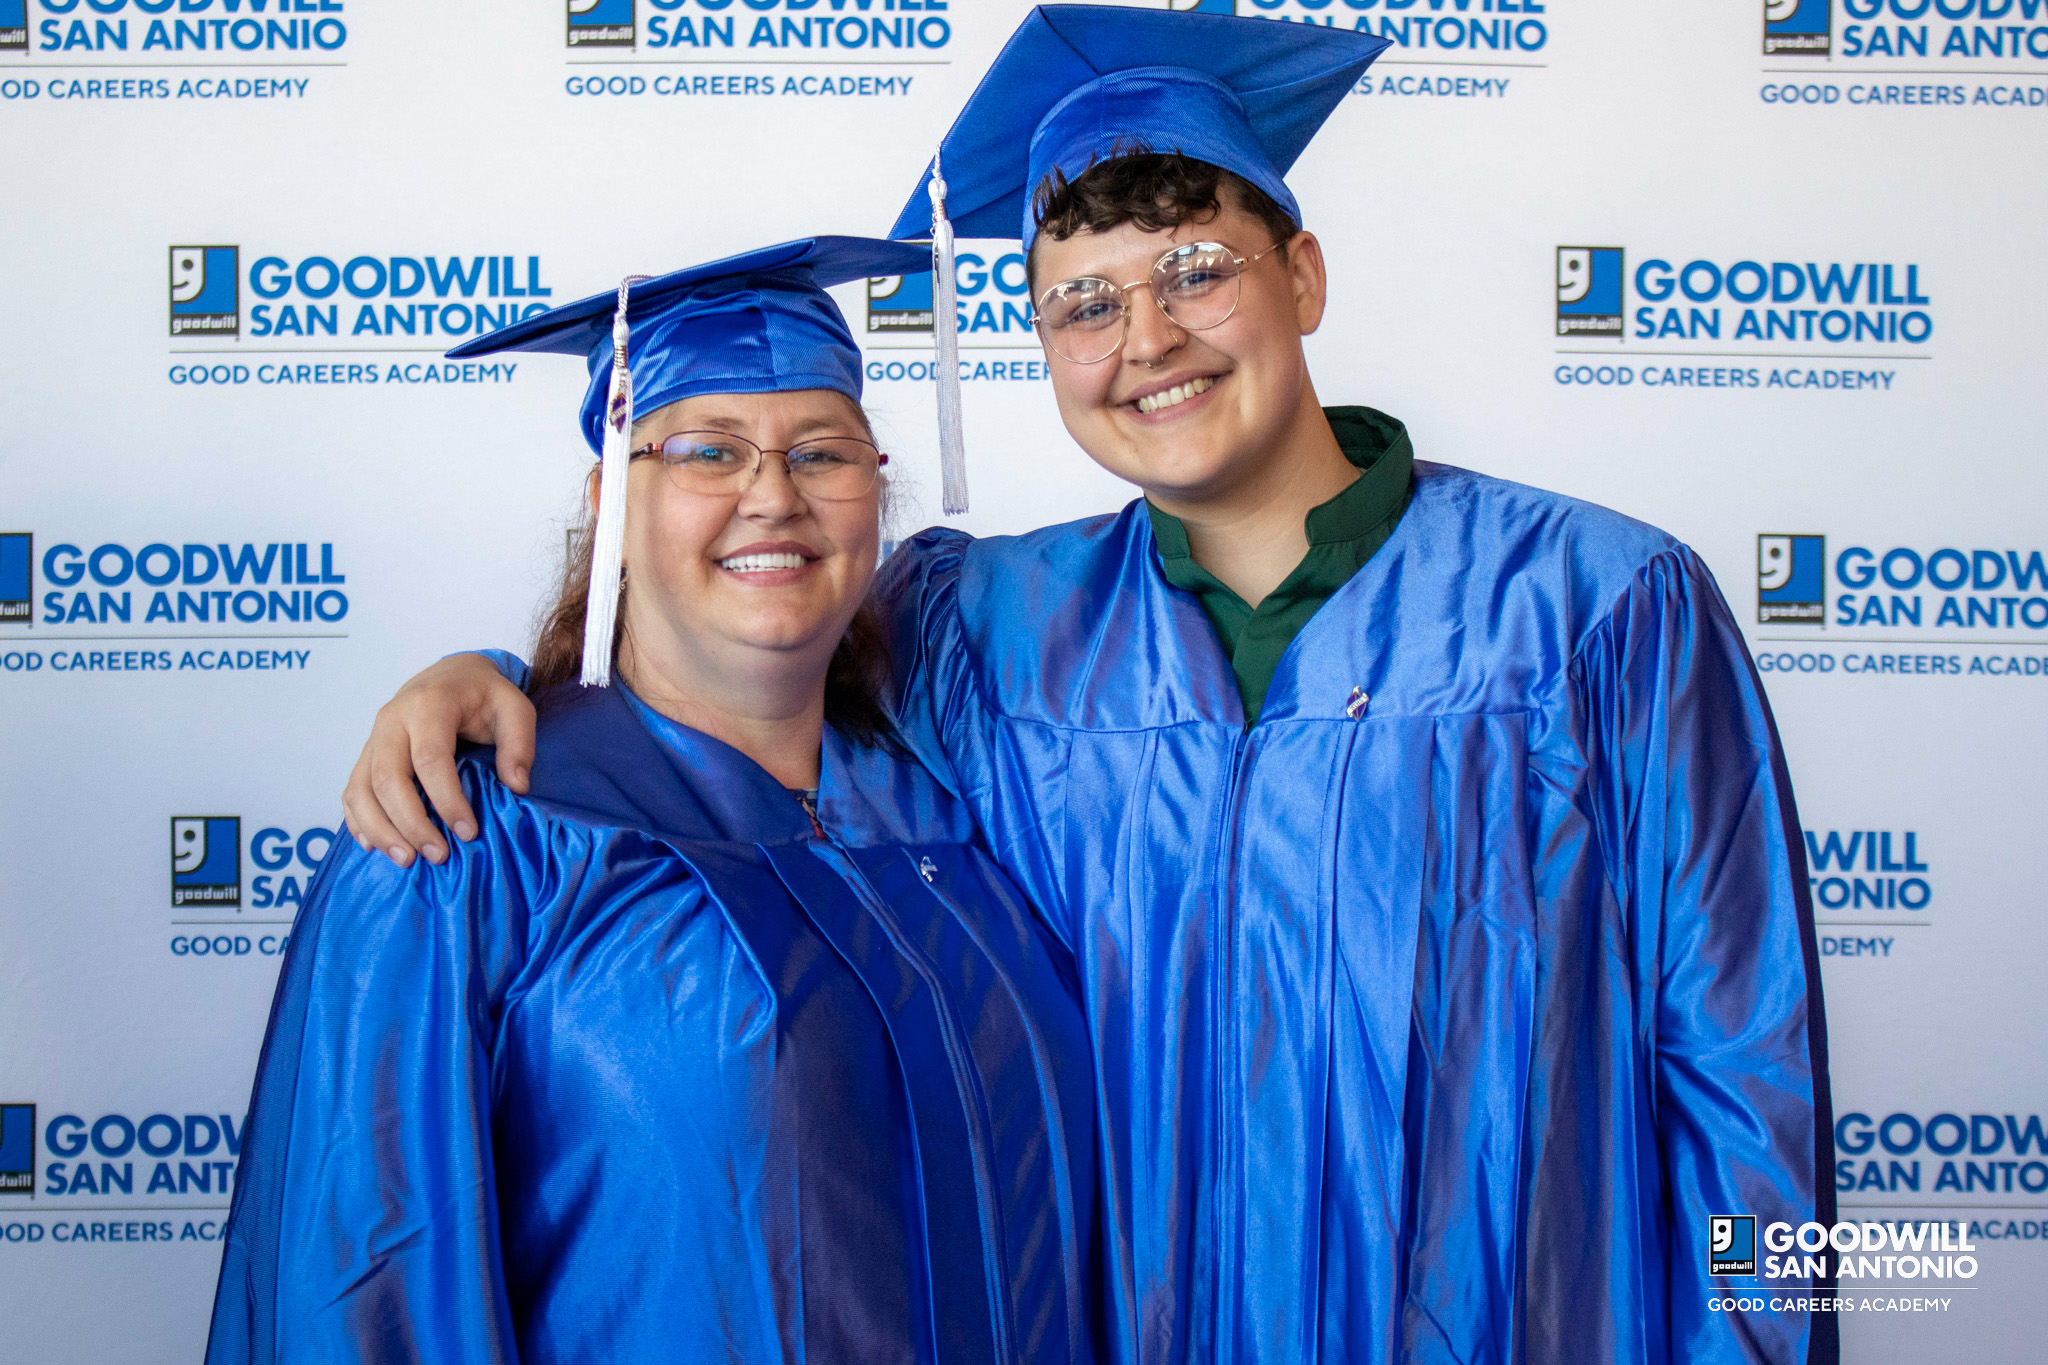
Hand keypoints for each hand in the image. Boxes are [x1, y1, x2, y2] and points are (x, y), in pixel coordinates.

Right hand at [340, 654, 536, 866]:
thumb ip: (519, 744)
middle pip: (387, 778)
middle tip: (438, 855)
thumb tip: (517, 787)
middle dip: (411, 823)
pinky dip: (359, 821)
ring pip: (360, 788)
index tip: (469, 832)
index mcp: (429, 705)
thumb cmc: (484, 696)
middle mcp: (392, 720)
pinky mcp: (366, 755)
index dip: (447, 800)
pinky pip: (351, 791)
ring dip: (380, 829)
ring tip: (407, 860)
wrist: (451, 675)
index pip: (430, 759)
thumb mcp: (515, 708)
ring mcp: (373, 738)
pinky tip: (376, 846)